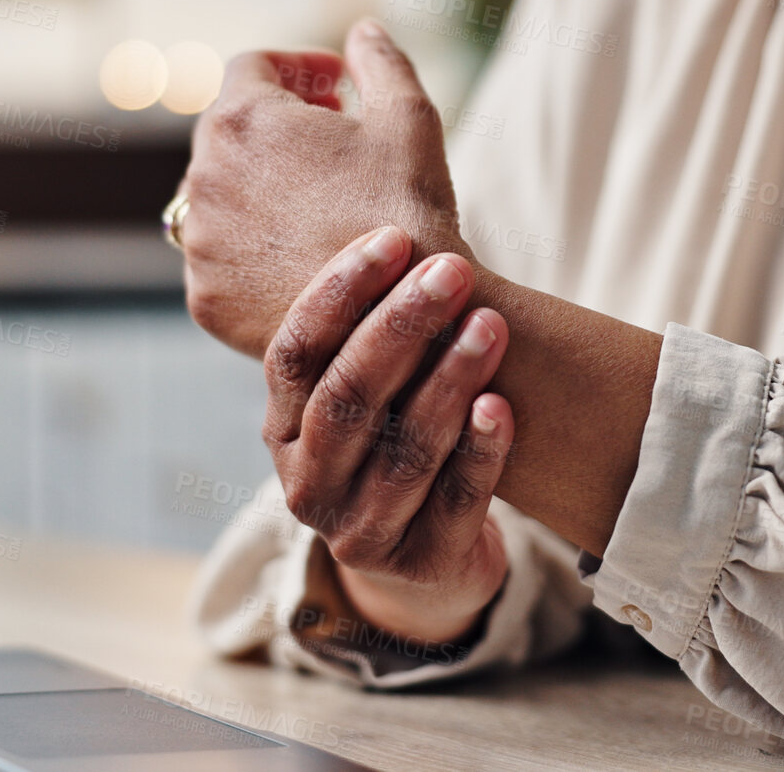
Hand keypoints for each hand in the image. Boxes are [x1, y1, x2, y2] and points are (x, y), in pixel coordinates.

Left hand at [180, 20, 466, 357]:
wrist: (403, 315)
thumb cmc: (407, 207)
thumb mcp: (408, 116)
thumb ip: (381, 60)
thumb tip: (364, 30)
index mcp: (242, 120)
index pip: (253, 67)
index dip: (298, 67)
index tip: (335, 86)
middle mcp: (202, 177)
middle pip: (227, 131)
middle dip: (276, 127)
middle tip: (330, 140)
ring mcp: (199, 244)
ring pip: (217, 197)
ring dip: (258, 188)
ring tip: (315, 202)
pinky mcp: (206, 299)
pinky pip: (219, 259)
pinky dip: (251, 249)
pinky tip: (299, 256)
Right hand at [265, 226, 514, 645]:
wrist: (429, 560)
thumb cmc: (400, 443)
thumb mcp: (368, 392)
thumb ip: (370, 328)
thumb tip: (405, 219)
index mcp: (282, 428)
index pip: (296, 353)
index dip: (342, 292)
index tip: (395, 238)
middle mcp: (307, 483)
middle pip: (346, 397)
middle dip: (401, 327)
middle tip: (452, 272)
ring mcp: (360, 531)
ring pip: (402, 448)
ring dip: (448, 379)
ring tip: (492, 325)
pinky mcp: (420, 565)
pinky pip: (453, 501)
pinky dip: (478, 451)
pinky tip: (501, 406)